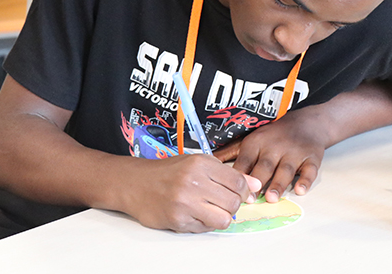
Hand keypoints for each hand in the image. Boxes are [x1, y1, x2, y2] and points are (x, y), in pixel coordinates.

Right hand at [117, 154, 260, 232]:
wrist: (136, 183)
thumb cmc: (169, 171)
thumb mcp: (198, 163)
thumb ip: (227, 174)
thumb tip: (255, 185)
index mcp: (201, 164)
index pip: (237, 180)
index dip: (244, 189)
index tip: (242, 193)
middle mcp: (193, 181)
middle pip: (233, 201)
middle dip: (233, 204)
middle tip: (222, 201)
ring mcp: (185, 202)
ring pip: (224, 219)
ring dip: (221, 217)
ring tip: (211, 209)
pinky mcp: (178, 220)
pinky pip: (205, 228)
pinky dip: (204, 224)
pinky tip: (194, 214)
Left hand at [214, 106, 326, 202]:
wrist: (305, 123)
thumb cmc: (272, 135)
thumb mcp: (250, 139)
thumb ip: (230, 152)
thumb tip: (206, 161)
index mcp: (257, 142)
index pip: (246, 159)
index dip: (240, 175)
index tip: (233, 190)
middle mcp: (275, 147)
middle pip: (265, 165)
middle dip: (258, 181)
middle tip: (251, 198)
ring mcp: (294, 152)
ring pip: (286, 169)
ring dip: (278, 183)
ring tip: (272, 197)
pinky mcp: (311, 158)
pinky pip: (309, 170)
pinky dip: (305, 180)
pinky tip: (300, 189)